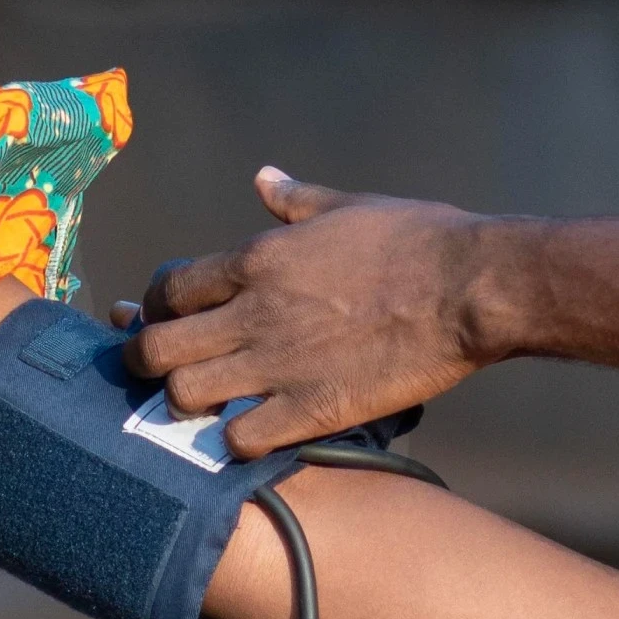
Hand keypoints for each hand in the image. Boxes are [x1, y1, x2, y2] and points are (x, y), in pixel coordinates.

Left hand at [132, 170, 493, 452]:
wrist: (469, 288)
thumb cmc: (415, 238)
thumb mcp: (346, 206)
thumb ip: (295, 198)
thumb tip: (264, 177)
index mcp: (257, 260)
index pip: (168, 290)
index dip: (156, 309)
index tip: (167, 318)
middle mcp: (253, 313)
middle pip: (157, 350)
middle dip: (149, 361)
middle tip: (165, 369)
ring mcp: (278, 365)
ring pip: (185, 397)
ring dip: (186, 404)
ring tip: (206, 404)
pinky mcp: (312, 409)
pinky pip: (241, 439)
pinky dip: (234, 441)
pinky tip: (251, 431)